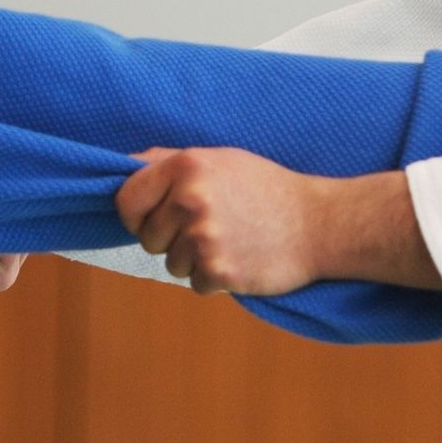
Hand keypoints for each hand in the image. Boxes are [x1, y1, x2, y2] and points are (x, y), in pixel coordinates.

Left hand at [116, 147, 328, 294]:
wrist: (319, 224)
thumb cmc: (265, 188)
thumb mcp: (219, 159)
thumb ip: (168, 161)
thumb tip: (122, 167)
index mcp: (186, 166)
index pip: (126, 200)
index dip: (136, 214)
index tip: (156, 217)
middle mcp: (191, 200)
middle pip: (147, 237)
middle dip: (169, 238)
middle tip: (209, 227)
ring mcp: (204, 238)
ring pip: (170, 264)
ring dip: (194, 259)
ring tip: (231, 239)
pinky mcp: (219, 272)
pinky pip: (194, 283)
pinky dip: (214, 277)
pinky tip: (241, 257)